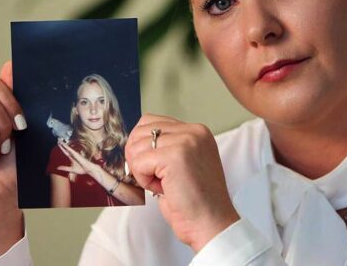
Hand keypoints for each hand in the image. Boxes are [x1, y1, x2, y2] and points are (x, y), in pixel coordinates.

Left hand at [57, 140, 99, 180]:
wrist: (88, 170)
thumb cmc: (82, 169)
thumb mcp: (71, 169)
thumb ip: (64, 168)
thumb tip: (57, 168)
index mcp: (72, 158)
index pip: (65, 152)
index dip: (62, 148)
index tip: (59, 144)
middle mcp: (73, 155)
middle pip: (66, 149)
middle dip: (62, 145)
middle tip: (58, 141)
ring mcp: (75, 154)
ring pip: (68, 148)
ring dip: (64, 145)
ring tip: (60, 141)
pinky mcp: (76, 155)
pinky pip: (71, 150)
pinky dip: (67, 147)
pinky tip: (64, 145)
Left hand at [125, 114, 239, 251]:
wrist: (211, 223)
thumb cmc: (195, 201)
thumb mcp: (183, 164)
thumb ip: (167, 147)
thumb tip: (134, 143)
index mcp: (197, 131)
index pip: (151, 122)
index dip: (142, 146)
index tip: (152, 167)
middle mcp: (194, 131)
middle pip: (140, 131)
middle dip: (138, 157)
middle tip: (156, 178)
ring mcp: (186, 141)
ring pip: (137, 147)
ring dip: (142, 171)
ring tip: (164, 184)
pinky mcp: (175, 156)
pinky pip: (139, 163)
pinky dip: (144, 180)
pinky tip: (162, 189)